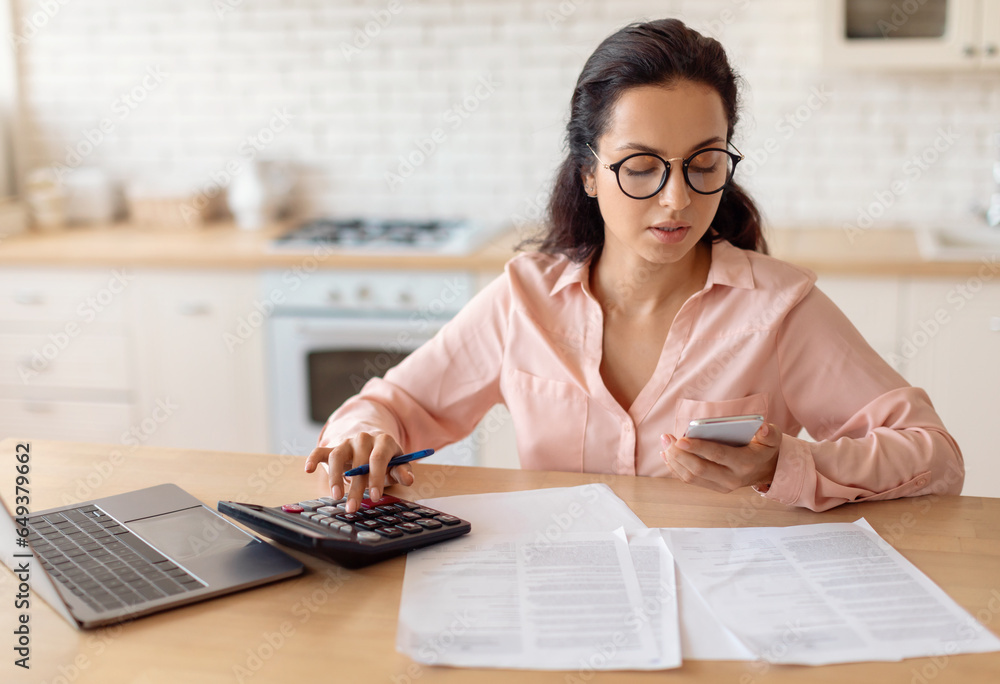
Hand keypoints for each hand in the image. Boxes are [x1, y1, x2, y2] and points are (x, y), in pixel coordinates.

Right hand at [304, 432, 414, 512]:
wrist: (375, 444)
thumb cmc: (387, 459)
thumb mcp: (398, 464)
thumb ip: (402, 471)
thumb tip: (408, 479)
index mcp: (383, 441)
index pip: (378, 458)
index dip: (376, 478)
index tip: (375, 497)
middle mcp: (364, 438)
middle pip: (358, 462)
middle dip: (356, 487)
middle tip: (352, 508)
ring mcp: (348, 442)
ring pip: (337, 456)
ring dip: (335, 477)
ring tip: (336, 496)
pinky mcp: (334, 447)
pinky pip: (321, 451)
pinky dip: (313, 458)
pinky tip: (308, 469)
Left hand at [660, 423, 781, 493]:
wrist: (767, 470)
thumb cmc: (765, 448)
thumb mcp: (773, 438)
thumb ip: (769, 433)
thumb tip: (762, 429)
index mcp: (744, 463)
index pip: (717, 455)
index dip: (698, 448)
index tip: (681, 439)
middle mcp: (732, 478)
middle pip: (699, 469)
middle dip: (679, 454)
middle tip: (666, 437)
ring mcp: (722, 486)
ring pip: (691, 477)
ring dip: (674, 460)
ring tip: (665, 443)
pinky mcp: (714, 487)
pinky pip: (690, 480)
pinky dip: (676, 468)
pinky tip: (667, 455)